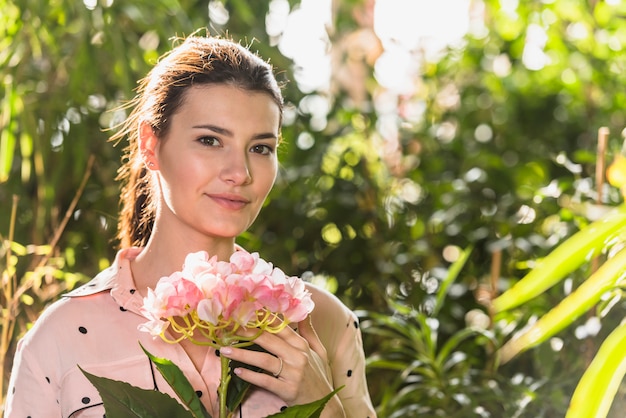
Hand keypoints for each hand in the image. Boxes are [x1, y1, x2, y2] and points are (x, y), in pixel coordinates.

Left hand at [219, 316, 344, 416]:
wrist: (326, 405)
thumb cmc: (320, 376)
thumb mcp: (319, 351)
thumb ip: (309, 331)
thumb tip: (304, 312)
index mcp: (302, 345)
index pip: (280, 327)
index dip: (262, 318)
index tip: (246, 311)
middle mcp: (298, 356)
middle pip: (268, 340)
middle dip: (247, 332)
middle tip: (228, 327)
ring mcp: (293, 373)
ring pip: (264, 360)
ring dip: (242, 353)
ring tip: (224, 349)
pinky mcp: (288, 390)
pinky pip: (266, 381)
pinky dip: (251, 376)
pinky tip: (237, 371)